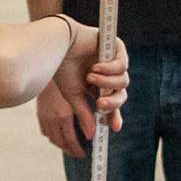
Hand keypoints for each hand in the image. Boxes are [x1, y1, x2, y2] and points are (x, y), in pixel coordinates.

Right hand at [37, 76, 91, 157]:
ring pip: (52, 138)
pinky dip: (53, 135)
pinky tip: (59, 134)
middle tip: (78, 154)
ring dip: (61, 144)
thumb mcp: (79, 98)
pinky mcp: (40, 113)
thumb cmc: (69, 79)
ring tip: (70, 146)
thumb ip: (86, 116)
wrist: (50, 68)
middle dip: (69, 150)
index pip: (70, 141)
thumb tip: (92, 134)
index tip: (84, 154)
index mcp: (63, 116)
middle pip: (60, 142)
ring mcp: (44, 116)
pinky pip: (46, 131)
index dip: (77, 150)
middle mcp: (52, 118)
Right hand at [55, 23, 126, 138]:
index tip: (114, 127)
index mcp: (99, 87)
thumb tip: (91, 136)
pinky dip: (110, 68)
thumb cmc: (62, 68)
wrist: (57, 44)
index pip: (112, 104)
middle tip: (100, 104)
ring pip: (123, 81)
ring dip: (107, 82)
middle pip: (121, 94)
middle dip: (113, 102)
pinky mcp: (116, 47)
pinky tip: (96, 66)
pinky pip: (122, 64)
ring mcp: (113, 61)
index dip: (114, 115)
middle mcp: (109, 75)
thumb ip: (84, 115)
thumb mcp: (73, 96)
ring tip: (90, 76)